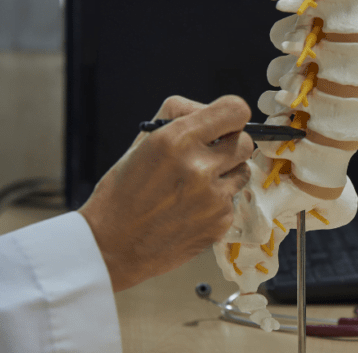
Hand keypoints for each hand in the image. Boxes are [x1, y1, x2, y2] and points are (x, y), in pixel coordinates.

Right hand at [78, 95, 253, 291]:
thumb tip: (211, 112)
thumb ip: (181, 117)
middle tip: (209, 154)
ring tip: (196, 183)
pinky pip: (232, 200)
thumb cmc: (124, 191)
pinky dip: (217, 201)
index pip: (235, 110)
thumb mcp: (143, 141)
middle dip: (230, 144)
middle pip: (246, 141)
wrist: (111, 247)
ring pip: (243, 171)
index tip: (224, 123)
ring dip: (226, 173)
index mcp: (178, 140)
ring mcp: (213, 198)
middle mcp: (199, 167)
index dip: (231, 115)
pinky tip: (191, 208)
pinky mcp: (220, 222)